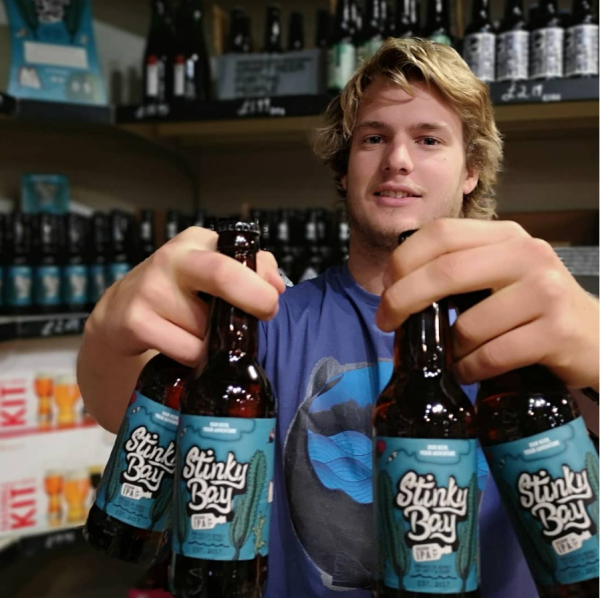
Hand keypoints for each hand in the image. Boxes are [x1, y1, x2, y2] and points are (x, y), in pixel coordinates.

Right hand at [85, 227, 284, 366]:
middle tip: (265, 316)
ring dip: (218, 341)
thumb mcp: (211, 271)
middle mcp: (171, 259)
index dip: (263, 282)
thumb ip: (250, 270)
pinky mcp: (136, 322)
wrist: (119, 313)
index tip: (272, 300)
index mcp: (195, 242)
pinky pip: (189, 350)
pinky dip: (197, 357)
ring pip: (209, 328)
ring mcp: (150, 290)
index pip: (240, 254)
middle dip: (254, 299)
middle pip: (224, 275)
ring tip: (202, 334)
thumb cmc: (177, 292)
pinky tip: (185, 347)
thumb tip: (276, 284)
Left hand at [376, 219, 598, 388]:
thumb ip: (458, 270)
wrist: (595, 336)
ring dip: (448, 349)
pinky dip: (471, 368)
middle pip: (445, 272)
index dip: (402, 261)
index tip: (386, 288)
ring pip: (468, 325)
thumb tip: (394, 288)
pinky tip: (470, 371)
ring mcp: (546, 291)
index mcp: (504, 236)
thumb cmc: (533, 308)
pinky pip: (492, 355)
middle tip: (386, 322)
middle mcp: (527, 254)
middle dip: (403, 300)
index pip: (440, 233)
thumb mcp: (499, 275)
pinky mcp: (557, 331)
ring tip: (454, 357)